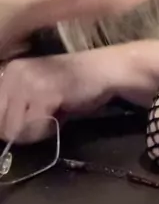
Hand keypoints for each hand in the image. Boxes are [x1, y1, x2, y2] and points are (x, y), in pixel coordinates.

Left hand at [0, 48, 122, 143]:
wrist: (103, 70)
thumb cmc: (71, 84)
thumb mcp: (35, 92)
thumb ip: (16, 107)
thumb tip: (2, 133)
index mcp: (9, 71)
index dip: (10, 126)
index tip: (31, 121)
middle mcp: (14, 73)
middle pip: (2, 125)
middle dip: (23, 131)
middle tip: (45, 118)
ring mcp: (29, 82)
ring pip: (16, 130)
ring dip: (36, 132)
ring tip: (54, 115)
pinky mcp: (46, 93)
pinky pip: (35, 129)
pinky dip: (48, 131)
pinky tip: (62, 114)